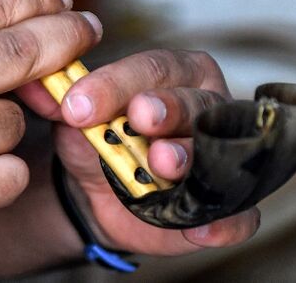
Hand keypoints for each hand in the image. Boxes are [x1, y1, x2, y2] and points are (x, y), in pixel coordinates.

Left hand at [17, 49, 259, 255]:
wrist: (100, 192)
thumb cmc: (98, 139)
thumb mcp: (76, 119)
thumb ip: (68, 105)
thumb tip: (55, 96)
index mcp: (175, 73)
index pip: (152, 68)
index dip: (116, 83)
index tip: (78, 105)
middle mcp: (209, 106)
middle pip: (192, 102)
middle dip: (165, 109)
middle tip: (138, 118)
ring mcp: (226, 156)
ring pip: (217, 152)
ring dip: (189, 157)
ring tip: (162, 163)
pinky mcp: (230, 207)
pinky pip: (240, 215)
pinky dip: (225, 222)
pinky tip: (202, 228)